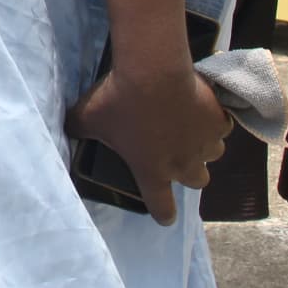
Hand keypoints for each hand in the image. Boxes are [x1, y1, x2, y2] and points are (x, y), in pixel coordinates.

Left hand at [66, 64, 231, 225]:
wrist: (154, 71)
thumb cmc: (119, 99)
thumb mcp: (87, 116)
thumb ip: (77, 129)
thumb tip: (67, 129)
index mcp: (152, 172)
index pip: (161, 207)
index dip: (163, 213)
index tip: (164, 215)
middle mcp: (184, 164)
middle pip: (197, 181)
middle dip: (188, 171)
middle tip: (174, 152)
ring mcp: (205, 143)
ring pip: (212, 154)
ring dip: (201, 144)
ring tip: (188, 127)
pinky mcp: (218, 121)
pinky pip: (221, 126)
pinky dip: (213, 118)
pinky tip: (201, 106)